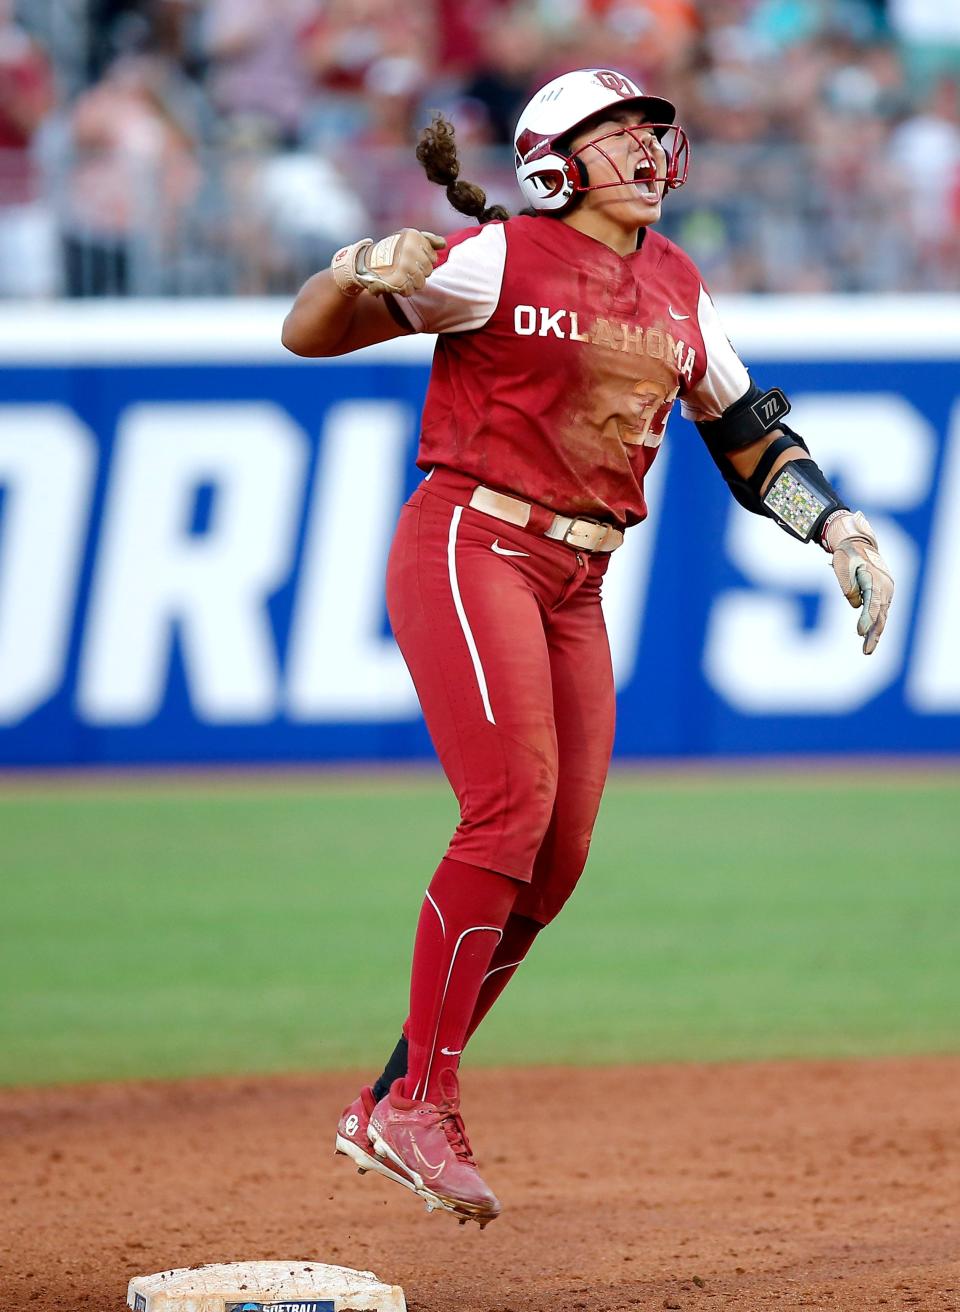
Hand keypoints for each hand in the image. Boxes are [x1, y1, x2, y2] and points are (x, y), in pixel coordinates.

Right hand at [331, 229, 445, 297]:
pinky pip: (409, 290)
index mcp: (414, 236)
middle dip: (418, 273)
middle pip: (428, 271)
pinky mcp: (398, 280)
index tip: (412, 260)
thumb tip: (443, 244)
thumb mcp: (408, 239)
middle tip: (405, 269)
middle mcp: (410, 249)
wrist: (364, 261)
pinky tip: (395, 283)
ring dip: (411, 282)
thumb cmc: (390, 250)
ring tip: (400, 276)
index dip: (423, 262)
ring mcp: (404, 265)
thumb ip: (428, 240)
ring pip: (420, 282)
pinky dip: (403, 290)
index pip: (433, 258)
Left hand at [820, 510, 893, 654]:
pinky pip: (881, 612)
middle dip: (873, 634)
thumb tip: (856, 605)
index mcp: (875, 579)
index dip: (866, 619)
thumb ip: (849, 586)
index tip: (859, 633)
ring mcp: (887, 591)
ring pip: (882, 615)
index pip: (872, 604)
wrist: (859, 544)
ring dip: (875, 633)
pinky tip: (870, 637)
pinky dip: (876, 624)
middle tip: (866, 652)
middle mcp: (885, 587)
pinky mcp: (883, 594)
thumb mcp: (842, 567)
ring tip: (867, 650)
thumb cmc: (847, 555)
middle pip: (880, 615)